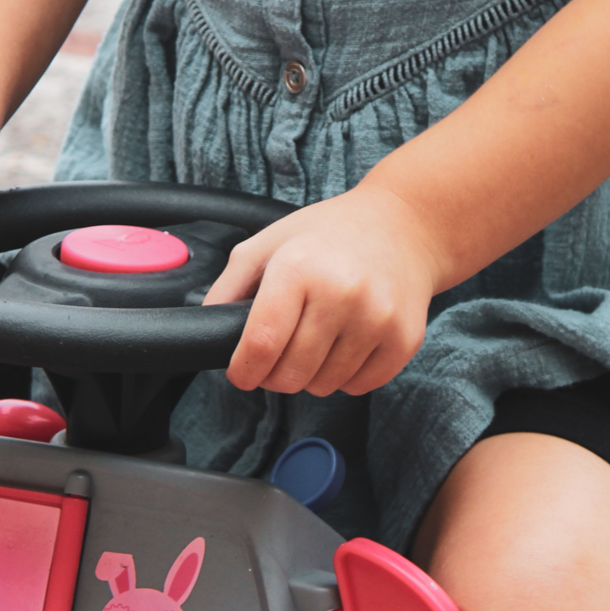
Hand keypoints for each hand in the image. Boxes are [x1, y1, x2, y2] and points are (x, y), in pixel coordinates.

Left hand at [202, 184, 443, 397]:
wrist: (404, 223)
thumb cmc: (328, 234)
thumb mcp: (269, 243)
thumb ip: (229, 286)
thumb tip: (205, 329)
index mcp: (299, 267)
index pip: (260, 345)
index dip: (243, 371)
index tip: (242, 373)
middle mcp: (340, 292)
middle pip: (289, 375)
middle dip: (275, 374)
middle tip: (282, 349)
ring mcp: (377, 317)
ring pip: (324, 386)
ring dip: (312, 374)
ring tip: (319, 336)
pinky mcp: (404, 338)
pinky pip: (359, 386)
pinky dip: (346, 375)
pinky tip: (348, 340)